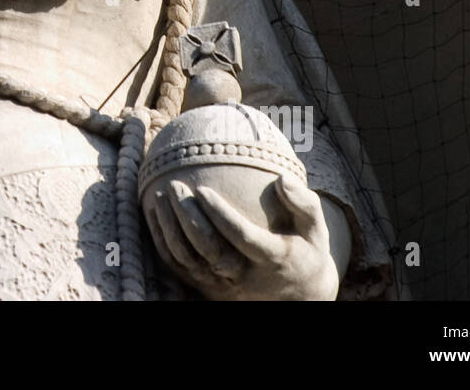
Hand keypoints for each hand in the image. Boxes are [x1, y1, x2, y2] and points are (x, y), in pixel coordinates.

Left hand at [142, 174, 339, 299]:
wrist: (300, 292)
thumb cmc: (305, 248)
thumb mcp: (316, 227)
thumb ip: (304, 202)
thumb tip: (281, 178)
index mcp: (273, 259)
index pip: (242, 238)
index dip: (220, 216)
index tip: (202, 189)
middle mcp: (245, 276)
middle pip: (208, 250)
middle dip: (187, 218)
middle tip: (175, 186)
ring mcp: (224, 286)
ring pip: (188, 260)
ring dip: (169, 228)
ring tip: (160, 195)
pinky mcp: (208, 288)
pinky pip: (179, 267)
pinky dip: (162, 241)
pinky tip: (154, 212)